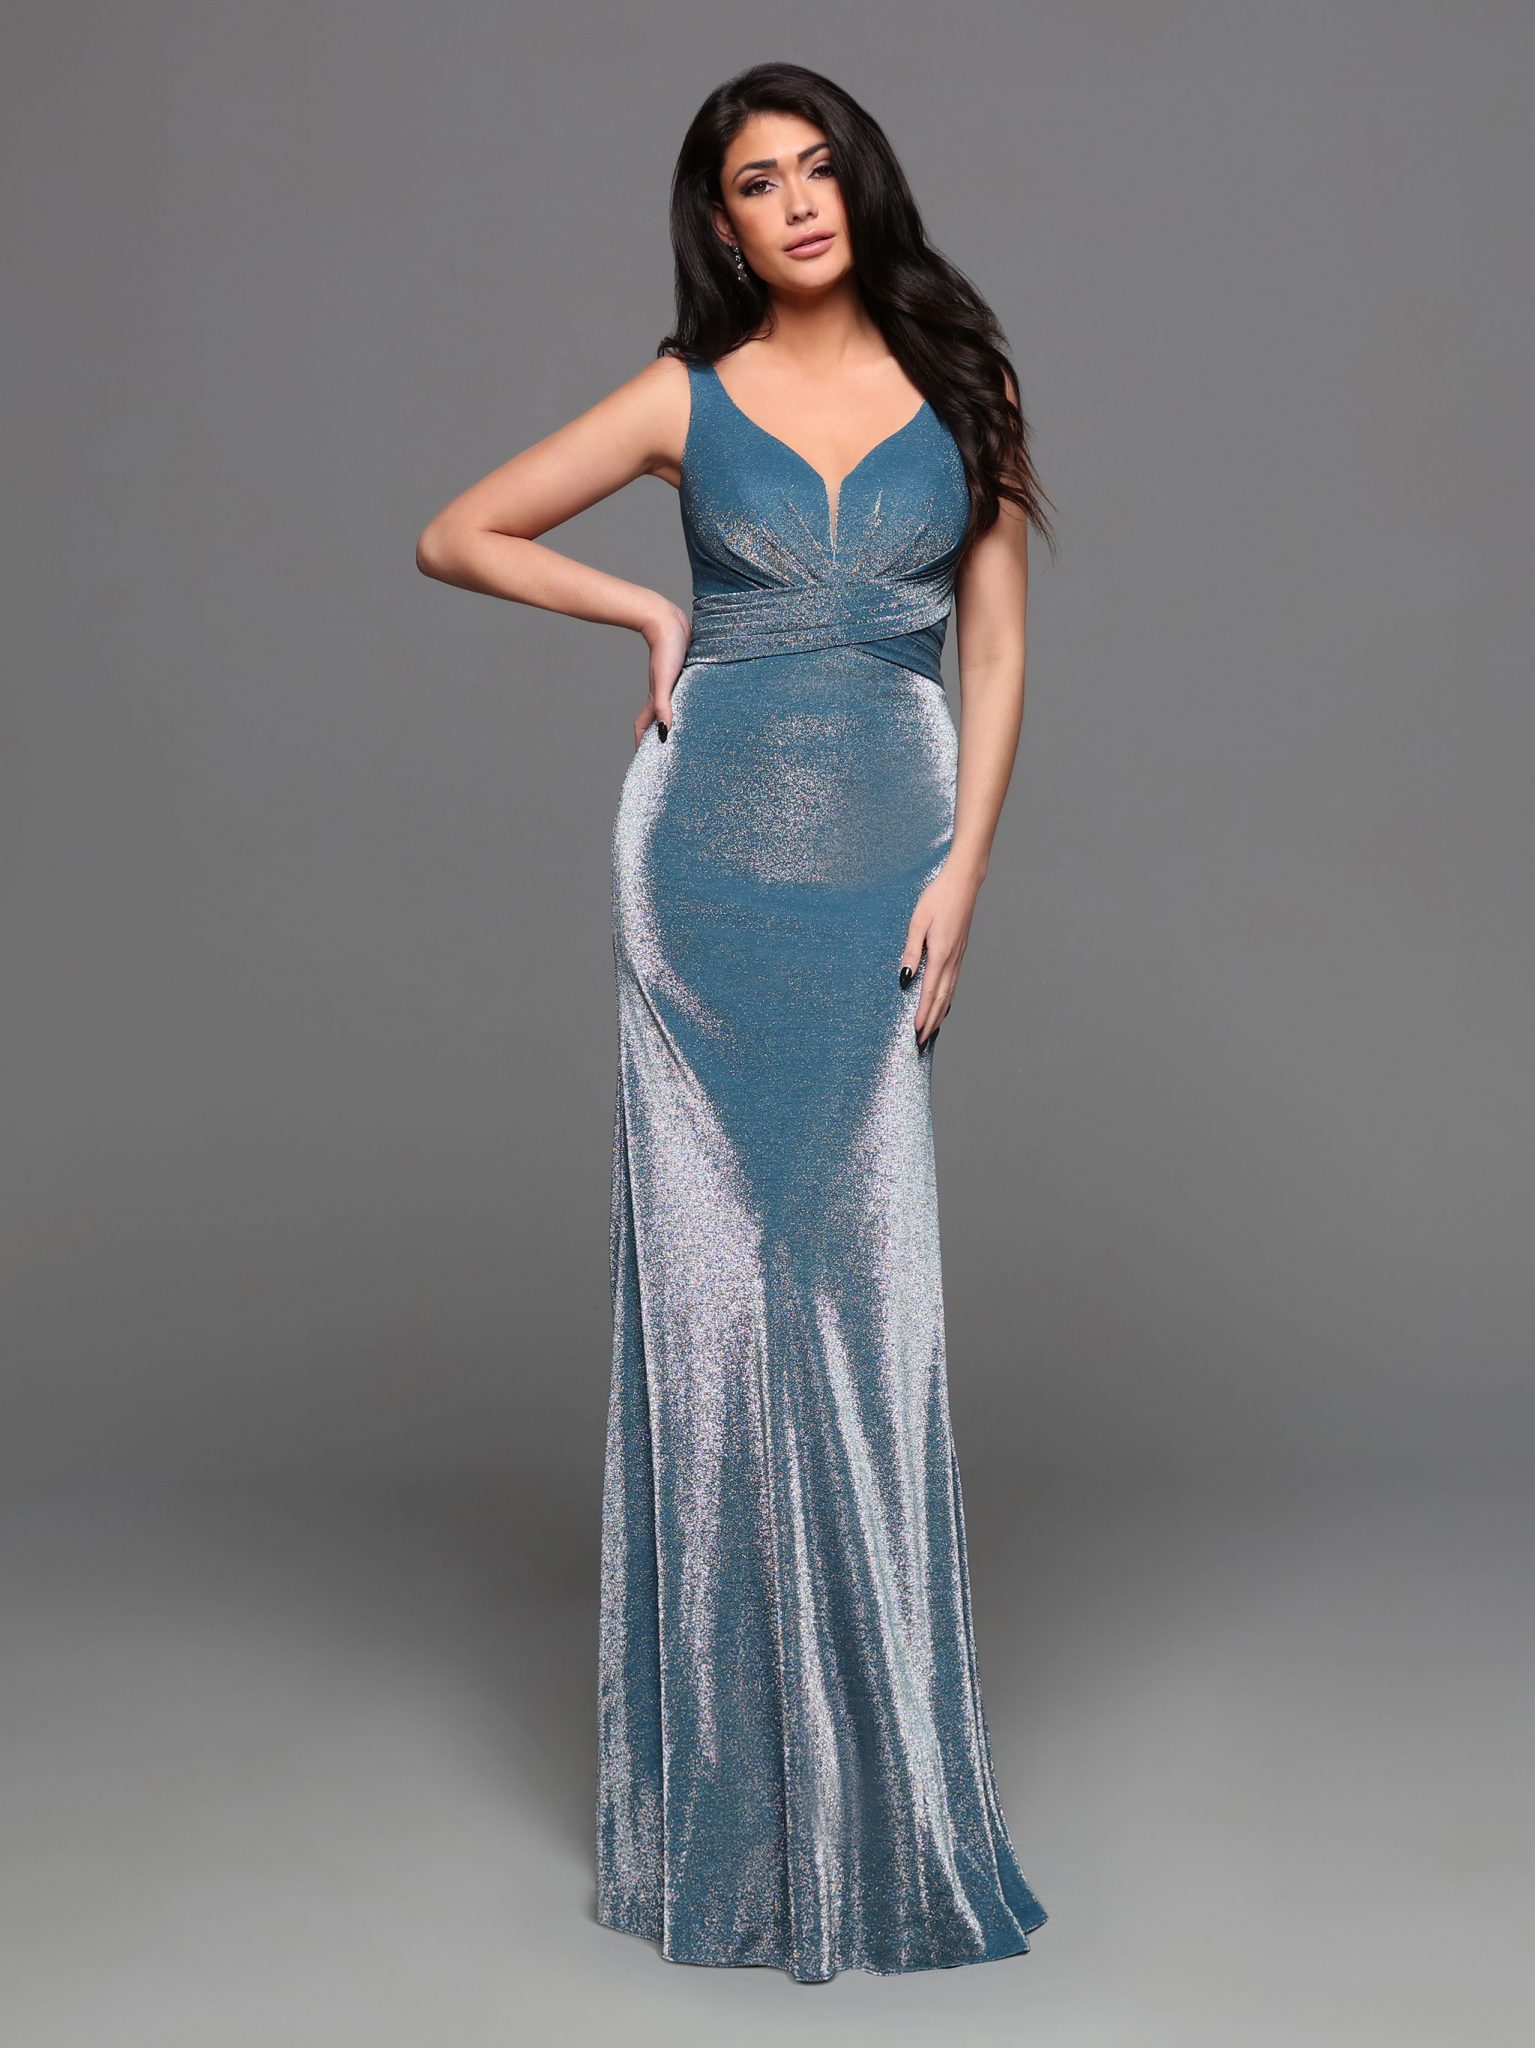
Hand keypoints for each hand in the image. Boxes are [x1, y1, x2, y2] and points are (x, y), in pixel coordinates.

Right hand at [634, 600, 691, 748]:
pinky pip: (686, 694)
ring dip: (676, 722)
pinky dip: (688, 705)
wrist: (667, 619)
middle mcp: (663, 694)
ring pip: (673, 709)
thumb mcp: (665, 680)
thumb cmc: (666, 648)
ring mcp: (673, 683)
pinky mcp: (685, 672)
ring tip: (688, 737)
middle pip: (658, 722)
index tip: (646, 762)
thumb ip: (663, 705)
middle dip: (660, 739)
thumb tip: (665, 731)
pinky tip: (700, 707)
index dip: (643, 745)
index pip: (644, 728)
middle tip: (670, 756)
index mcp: (656, 699)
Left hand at [902, 860, 983, 1049]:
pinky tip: (944, 1004)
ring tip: (932, 1031)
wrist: (963, 882)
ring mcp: (958, 957)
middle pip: (942, 999)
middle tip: (922, 1042)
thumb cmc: (937, 898)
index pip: (930, 992)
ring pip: (949, 993)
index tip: (917, 1032)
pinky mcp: (959, 952)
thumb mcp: (917, 922)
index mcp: (940, 954)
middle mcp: (952, 960)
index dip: (923, 1014)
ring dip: (940, 1014)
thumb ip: (910, 951)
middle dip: (931, 1022)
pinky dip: (947, 999)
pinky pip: (953, 982)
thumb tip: (905, 978)